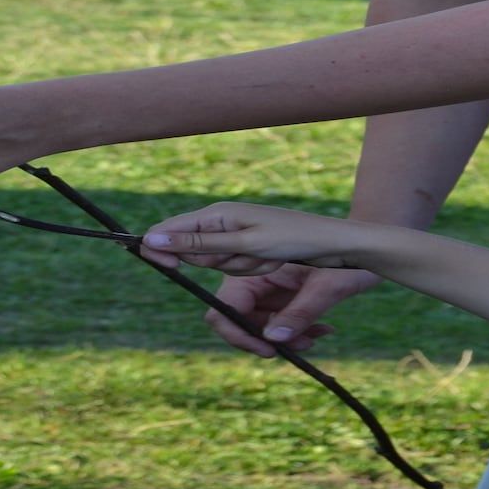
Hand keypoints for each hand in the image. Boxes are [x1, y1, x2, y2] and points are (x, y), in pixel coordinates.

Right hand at [141, 202, 371, 277]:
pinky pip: (240, 271)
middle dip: (221, 264)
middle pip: (196, 256)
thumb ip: (199, 243)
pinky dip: (258, 273)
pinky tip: (276, 262)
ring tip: (271, 258)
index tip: (169, 269)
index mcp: (218, 215)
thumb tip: (152, 239)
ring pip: (220, 268)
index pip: (171, 230)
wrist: (336, 243)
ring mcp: (237, 239)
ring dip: (246, 270)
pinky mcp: (250, 251)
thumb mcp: (245, 244)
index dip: (162, 250)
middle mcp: (223, 224)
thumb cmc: (294, 236)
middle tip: (252, 257)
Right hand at [141, 203, 386, 354]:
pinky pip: (269, 321)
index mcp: (223, 225)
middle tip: (269, 349)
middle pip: (219, 306)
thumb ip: (204, 247)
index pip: (175, 242)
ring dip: (276, 334)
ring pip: (247, 321)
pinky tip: (322, 330)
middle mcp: (234, 249)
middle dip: (246, 331)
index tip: (183, 295)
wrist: (363, 251)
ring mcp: (254, 271)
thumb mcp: (256, 246)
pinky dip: (292, 329)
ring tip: (315, 334)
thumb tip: (151, 243)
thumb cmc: (310, 237)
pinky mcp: (273, 287)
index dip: (165, 260)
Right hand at [197, 265, 377, 355]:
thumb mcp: (329, 285)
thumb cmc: (351, 258)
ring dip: (285, 339)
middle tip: (300, 346)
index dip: (236, 333)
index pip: (224, 307)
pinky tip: (324, 329)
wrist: (366, 246)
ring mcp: (268, 288)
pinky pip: (279, 324)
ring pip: (261, 327)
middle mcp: (255, 277)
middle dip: (264, 340)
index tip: (267, 349)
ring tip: (318, 335)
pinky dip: (297, 332)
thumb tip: (272, 340)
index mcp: (255, 265)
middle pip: (239, 322)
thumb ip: (301, 311)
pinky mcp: (283, 297)